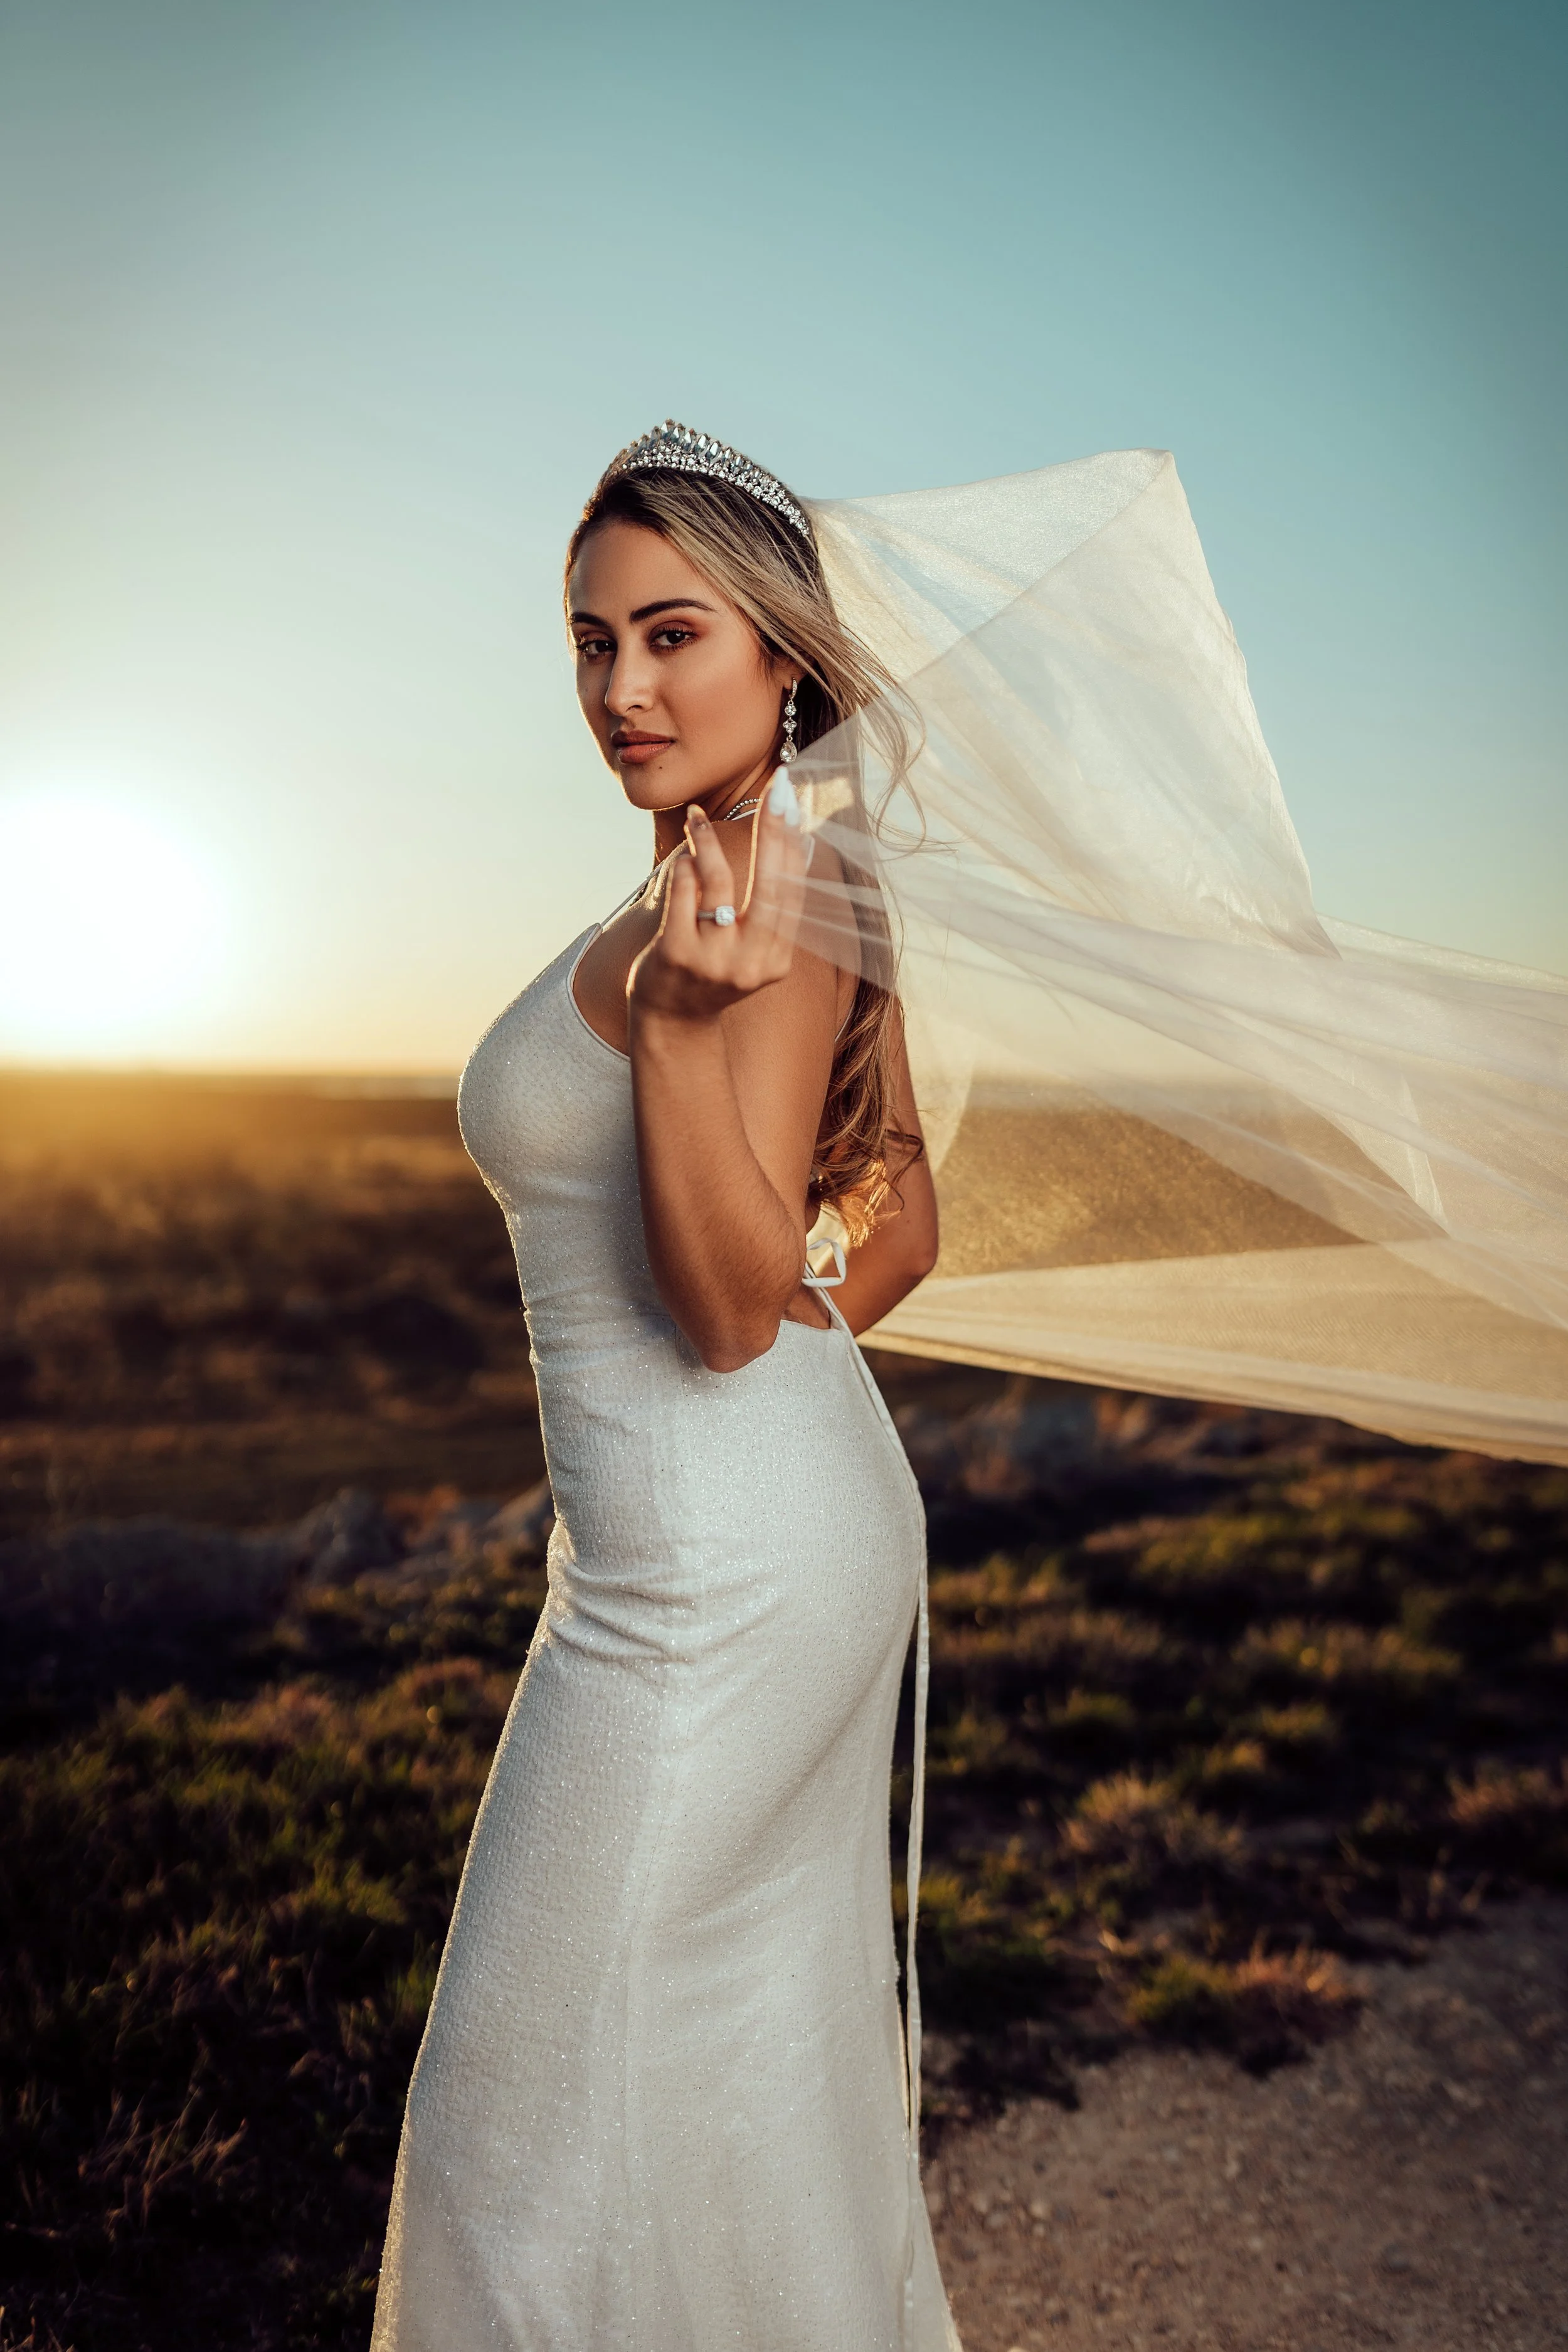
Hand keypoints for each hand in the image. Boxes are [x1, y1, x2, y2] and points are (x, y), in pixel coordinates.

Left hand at [629, 772, 811, 1022]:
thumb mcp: (751, 946)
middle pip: (769, 883)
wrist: (672, 1020)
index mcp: (776, 960)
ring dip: (706, 841)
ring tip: (696, 817)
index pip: (790, 891)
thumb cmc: (712, 970)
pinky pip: (684, 891)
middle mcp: (751, 962)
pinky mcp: (676, 953)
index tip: (791, 802)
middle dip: (772, 831)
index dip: (792, 843)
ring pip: (718, 880)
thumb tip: (797, 843)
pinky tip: (682, 856)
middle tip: (774, 791)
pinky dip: (684, 866)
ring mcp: (713, 959)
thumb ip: (770, 905)